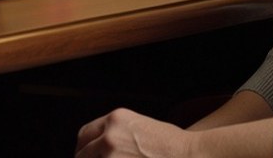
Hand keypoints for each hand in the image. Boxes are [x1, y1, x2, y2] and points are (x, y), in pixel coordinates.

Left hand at [76, 108, 192, 157]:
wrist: (191, 155)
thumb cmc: (173, 145)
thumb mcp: (141, 127)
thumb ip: (119, 134)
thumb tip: (106, 148)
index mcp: (115, 119)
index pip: (85, 134)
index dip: (83, 148)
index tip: (84, 156)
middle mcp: (110, 134)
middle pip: (82, 153)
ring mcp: (112, 154)